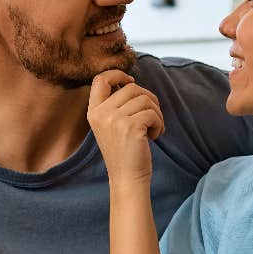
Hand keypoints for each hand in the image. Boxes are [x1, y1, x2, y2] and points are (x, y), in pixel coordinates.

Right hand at [87, 70, 164, 185]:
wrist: (127, 178)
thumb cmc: (124, 152)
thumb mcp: (112, 125)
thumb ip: (116, 104)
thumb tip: (131, 82)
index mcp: (93, 111)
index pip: (100, 79)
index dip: (118, 74)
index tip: (131, 81)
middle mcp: (101, 113)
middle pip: (131, 87)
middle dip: (148, 99)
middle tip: (152, 117)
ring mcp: (115, 119)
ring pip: (145, 99)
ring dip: (156, 114)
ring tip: (153, 129)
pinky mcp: (131, 127)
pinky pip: (153, 113)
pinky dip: (159, 124)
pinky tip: (154, 136)